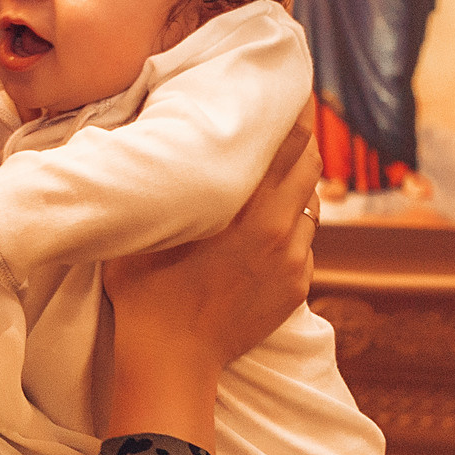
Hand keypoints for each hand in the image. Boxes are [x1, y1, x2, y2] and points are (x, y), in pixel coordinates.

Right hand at [100, 106, 319, 445]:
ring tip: (275, 183)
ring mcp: (292, 262)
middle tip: (290, 126)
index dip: (295, 115)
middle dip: (302, 145)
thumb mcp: (148, 225)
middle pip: (310, 169)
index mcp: (243, 206)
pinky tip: (265, 235)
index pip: (286, 144)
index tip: (294, 95)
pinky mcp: (297, 289)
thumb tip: (161, 143)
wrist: (171, 359)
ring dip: (296, 192)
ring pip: (310, 209)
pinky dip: (290, 233)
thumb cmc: (144, 289)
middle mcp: (277, 229)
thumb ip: (166, 183)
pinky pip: (303, 247)